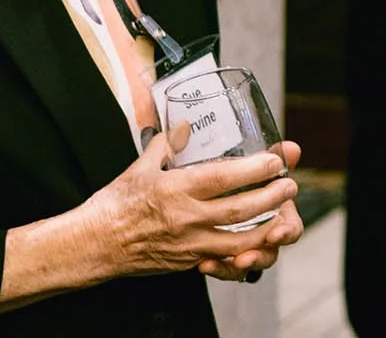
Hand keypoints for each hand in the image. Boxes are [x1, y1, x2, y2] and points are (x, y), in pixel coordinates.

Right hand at [82, 123, 301, 276]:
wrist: (95, 244)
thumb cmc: (115, 204)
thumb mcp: (141, 167)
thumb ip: (167, 145)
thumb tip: (185, 125)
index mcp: (176, 189)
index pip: (224, 177)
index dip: (255, 168)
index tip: (276, 159)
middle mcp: (186, 217)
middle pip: (240, 209)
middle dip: (271, 196)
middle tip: (290, 184)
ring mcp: (189, 243)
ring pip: (238, 238)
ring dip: (266, 226)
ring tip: (283, 213)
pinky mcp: (187, 261)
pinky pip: (223, 257)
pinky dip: (244, 249)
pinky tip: (258, 240)